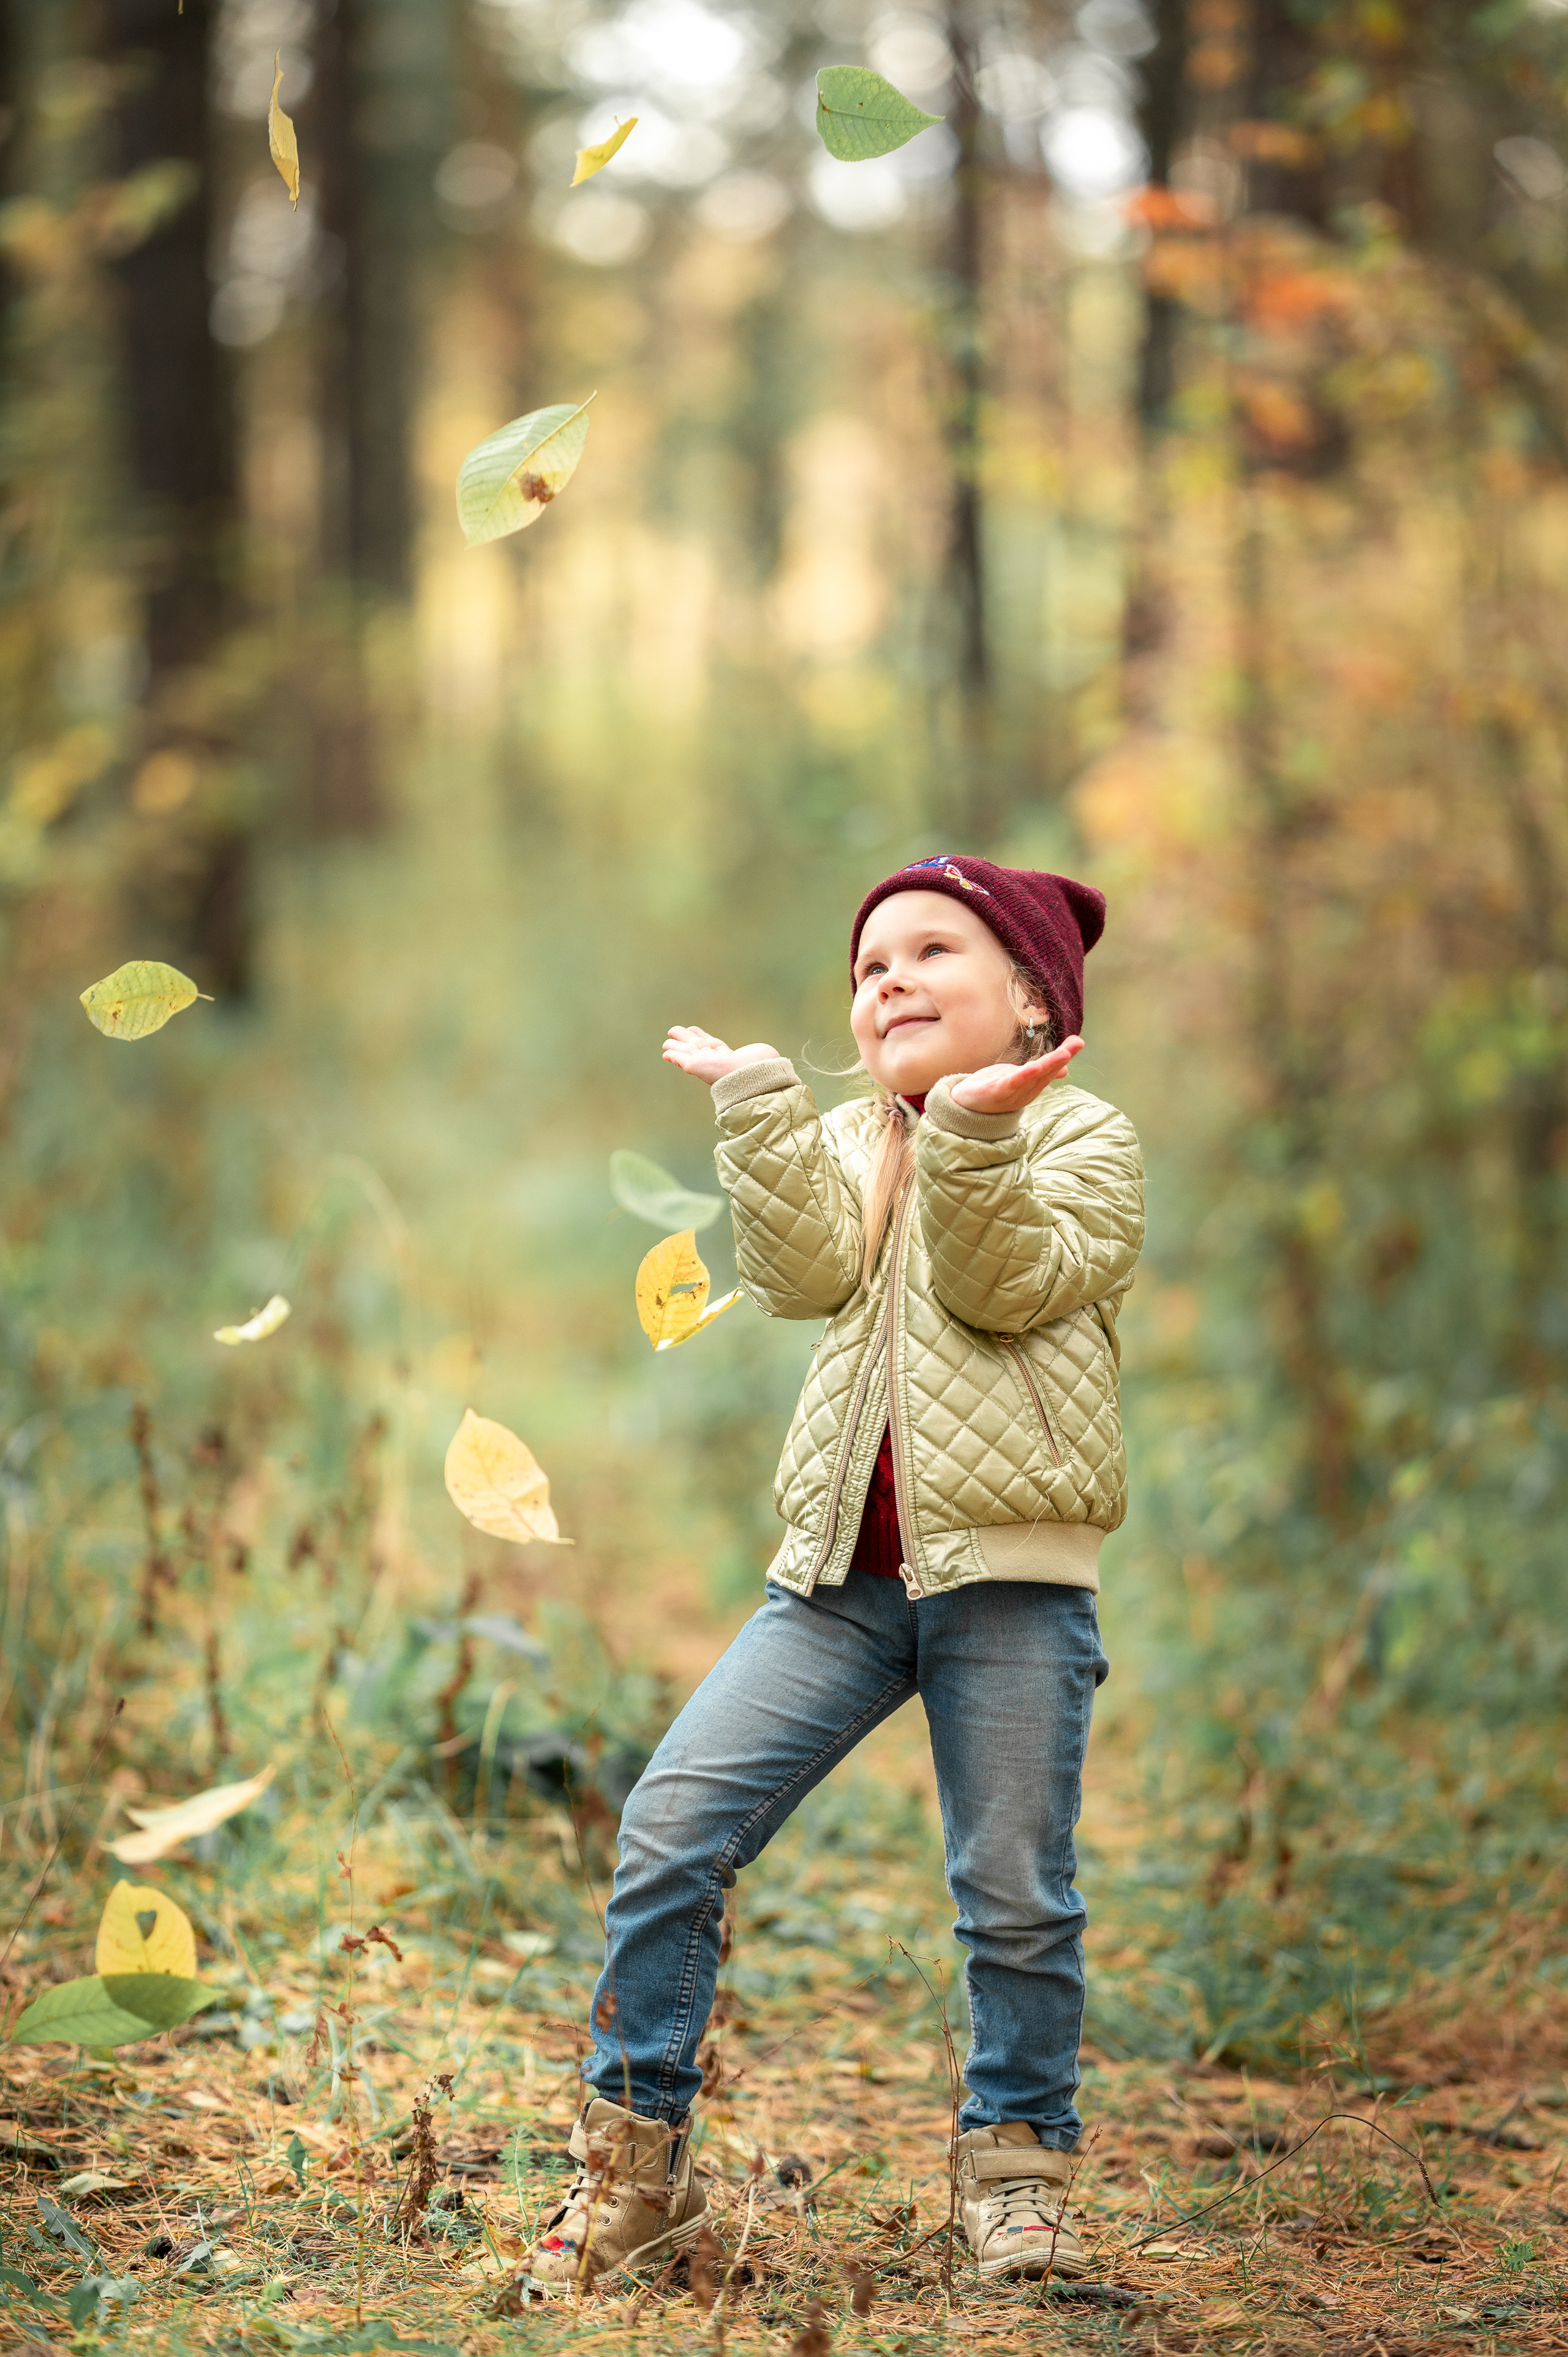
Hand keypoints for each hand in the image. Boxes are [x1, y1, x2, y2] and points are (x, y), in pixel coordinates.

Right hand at [663, 1025, 782, 1082]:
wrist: (750, 1076)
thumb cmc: (758, 1067)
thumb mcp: (759, 1054)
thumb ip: (758, 1054)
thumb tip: (768, 1055)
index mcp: (729, 1056)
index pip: (713, 1045)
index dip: (703, 1037)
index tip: (694, 1030)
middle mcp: (714, 1060)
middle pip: (696, 1046)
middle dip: (686, 1038)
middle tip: (674, 1030)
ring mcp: (703, 1064)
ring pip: (686, 1052)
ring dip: (676, 1046)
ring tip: (667, 1040)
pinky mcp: (694, 1067)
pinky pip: (680, 1059)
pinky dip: (673, 1056)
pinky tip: (665, 1053)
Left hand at [948, 1037, 1084, 1115]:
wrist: (965, 1104)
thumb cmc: (994, 1090)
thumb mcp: (1020, 1078)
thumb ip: (1041, 1072)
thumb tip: (1064, 1067)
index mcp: (1031, 1086)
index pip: (1051, 1069)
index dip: (1064, 1056)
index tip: (1079, 1042)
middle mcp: (1025, 1091)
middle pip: (1045, 1072)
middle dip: (1061, 1058)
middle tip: (1077, 1044)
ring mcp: (1011, 1093)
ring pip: (1033, 1078)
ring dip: (1048, 1065)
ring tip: (1062, 1054)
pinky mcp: (995, 1093)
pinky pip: (1011, 1084)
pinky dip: (1023, 1076)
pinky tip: (1033, 1067)